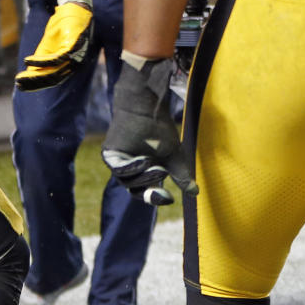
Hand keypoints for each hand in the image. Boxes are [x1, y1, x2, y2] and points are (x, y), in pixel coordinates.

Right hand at [14, 2, 92, 90]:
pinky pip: (56, 58)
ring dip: (35, 75)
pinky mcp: (74, 46)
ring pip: (54, 72)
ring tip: (20, 76)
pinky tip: (27, 60)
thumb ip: (41, 60)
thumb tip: (28, 74)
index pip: (52, 81)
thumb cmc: (61, 27)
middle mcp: (74, 64)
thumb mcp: (48, 46)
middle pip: (53, 79)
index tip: (19, 86)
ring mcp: (75, 55)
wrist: (72, 7)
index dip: (36, 85)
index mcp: (68, 65)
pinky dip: (41, 61)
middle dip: (34, 83)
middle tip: (18, 83)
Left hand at [102, 58, 196, 205]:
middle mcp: (128, 170)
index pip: (146, 192)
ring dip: (143, 177)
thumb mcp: (173, 155)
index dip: (156, 198)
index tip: (170, 198)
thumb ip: (180, 174)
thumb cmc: (159, 128)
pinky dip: (131, 167)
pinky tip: (144, 162)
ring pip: (125, 180)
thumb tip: (194, 193)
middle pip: (134, 189)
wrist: (146, 106)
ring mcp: (117, 162)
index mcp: (143, 172)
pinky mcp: (110, 154)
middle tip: (165, 178)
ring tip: (159, 168)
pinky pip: (117, 167)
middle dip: (148, 189)